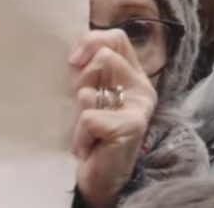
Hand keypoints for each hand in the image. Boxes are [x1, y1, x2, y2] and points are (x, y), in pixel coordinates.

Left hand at [69, 30, 157, 207]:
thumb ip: (87, 70)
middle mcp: (141, 87)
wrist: (101, 176)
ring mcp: (139, 106)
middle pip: (102, 57)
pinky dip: (80, 135)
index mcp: (132, 74)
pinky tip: (88, 146)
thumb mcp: (89, 93)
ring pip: (91, 88)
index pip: (116, 37)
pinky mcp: (131, 126)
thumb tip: (72, 50)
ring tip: (88, 127)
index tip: (72, 60)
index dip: (91, 41)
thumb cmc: (92, 132)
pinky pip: (88, 117)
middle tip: (82, 104)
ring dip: (79, 110)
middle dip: (80, 79)